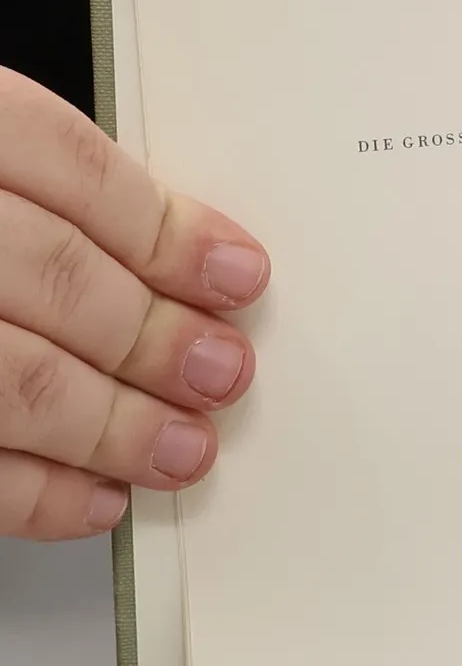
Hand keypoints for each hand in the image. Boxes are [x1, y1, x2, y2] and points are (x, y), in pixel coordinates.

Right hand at [0, 69, 267, 539]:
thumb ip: (28, 192)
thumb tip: (169, 260)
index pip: (65, 168)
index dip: (168, 230)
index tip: (236, 274)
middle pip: (52, 277)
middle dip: (156, 337)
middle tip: (221, 372)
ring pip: (13, 378)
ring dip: (114, 426)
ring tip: (180, 447)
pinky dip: (33, 492)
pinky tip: (90, 497)